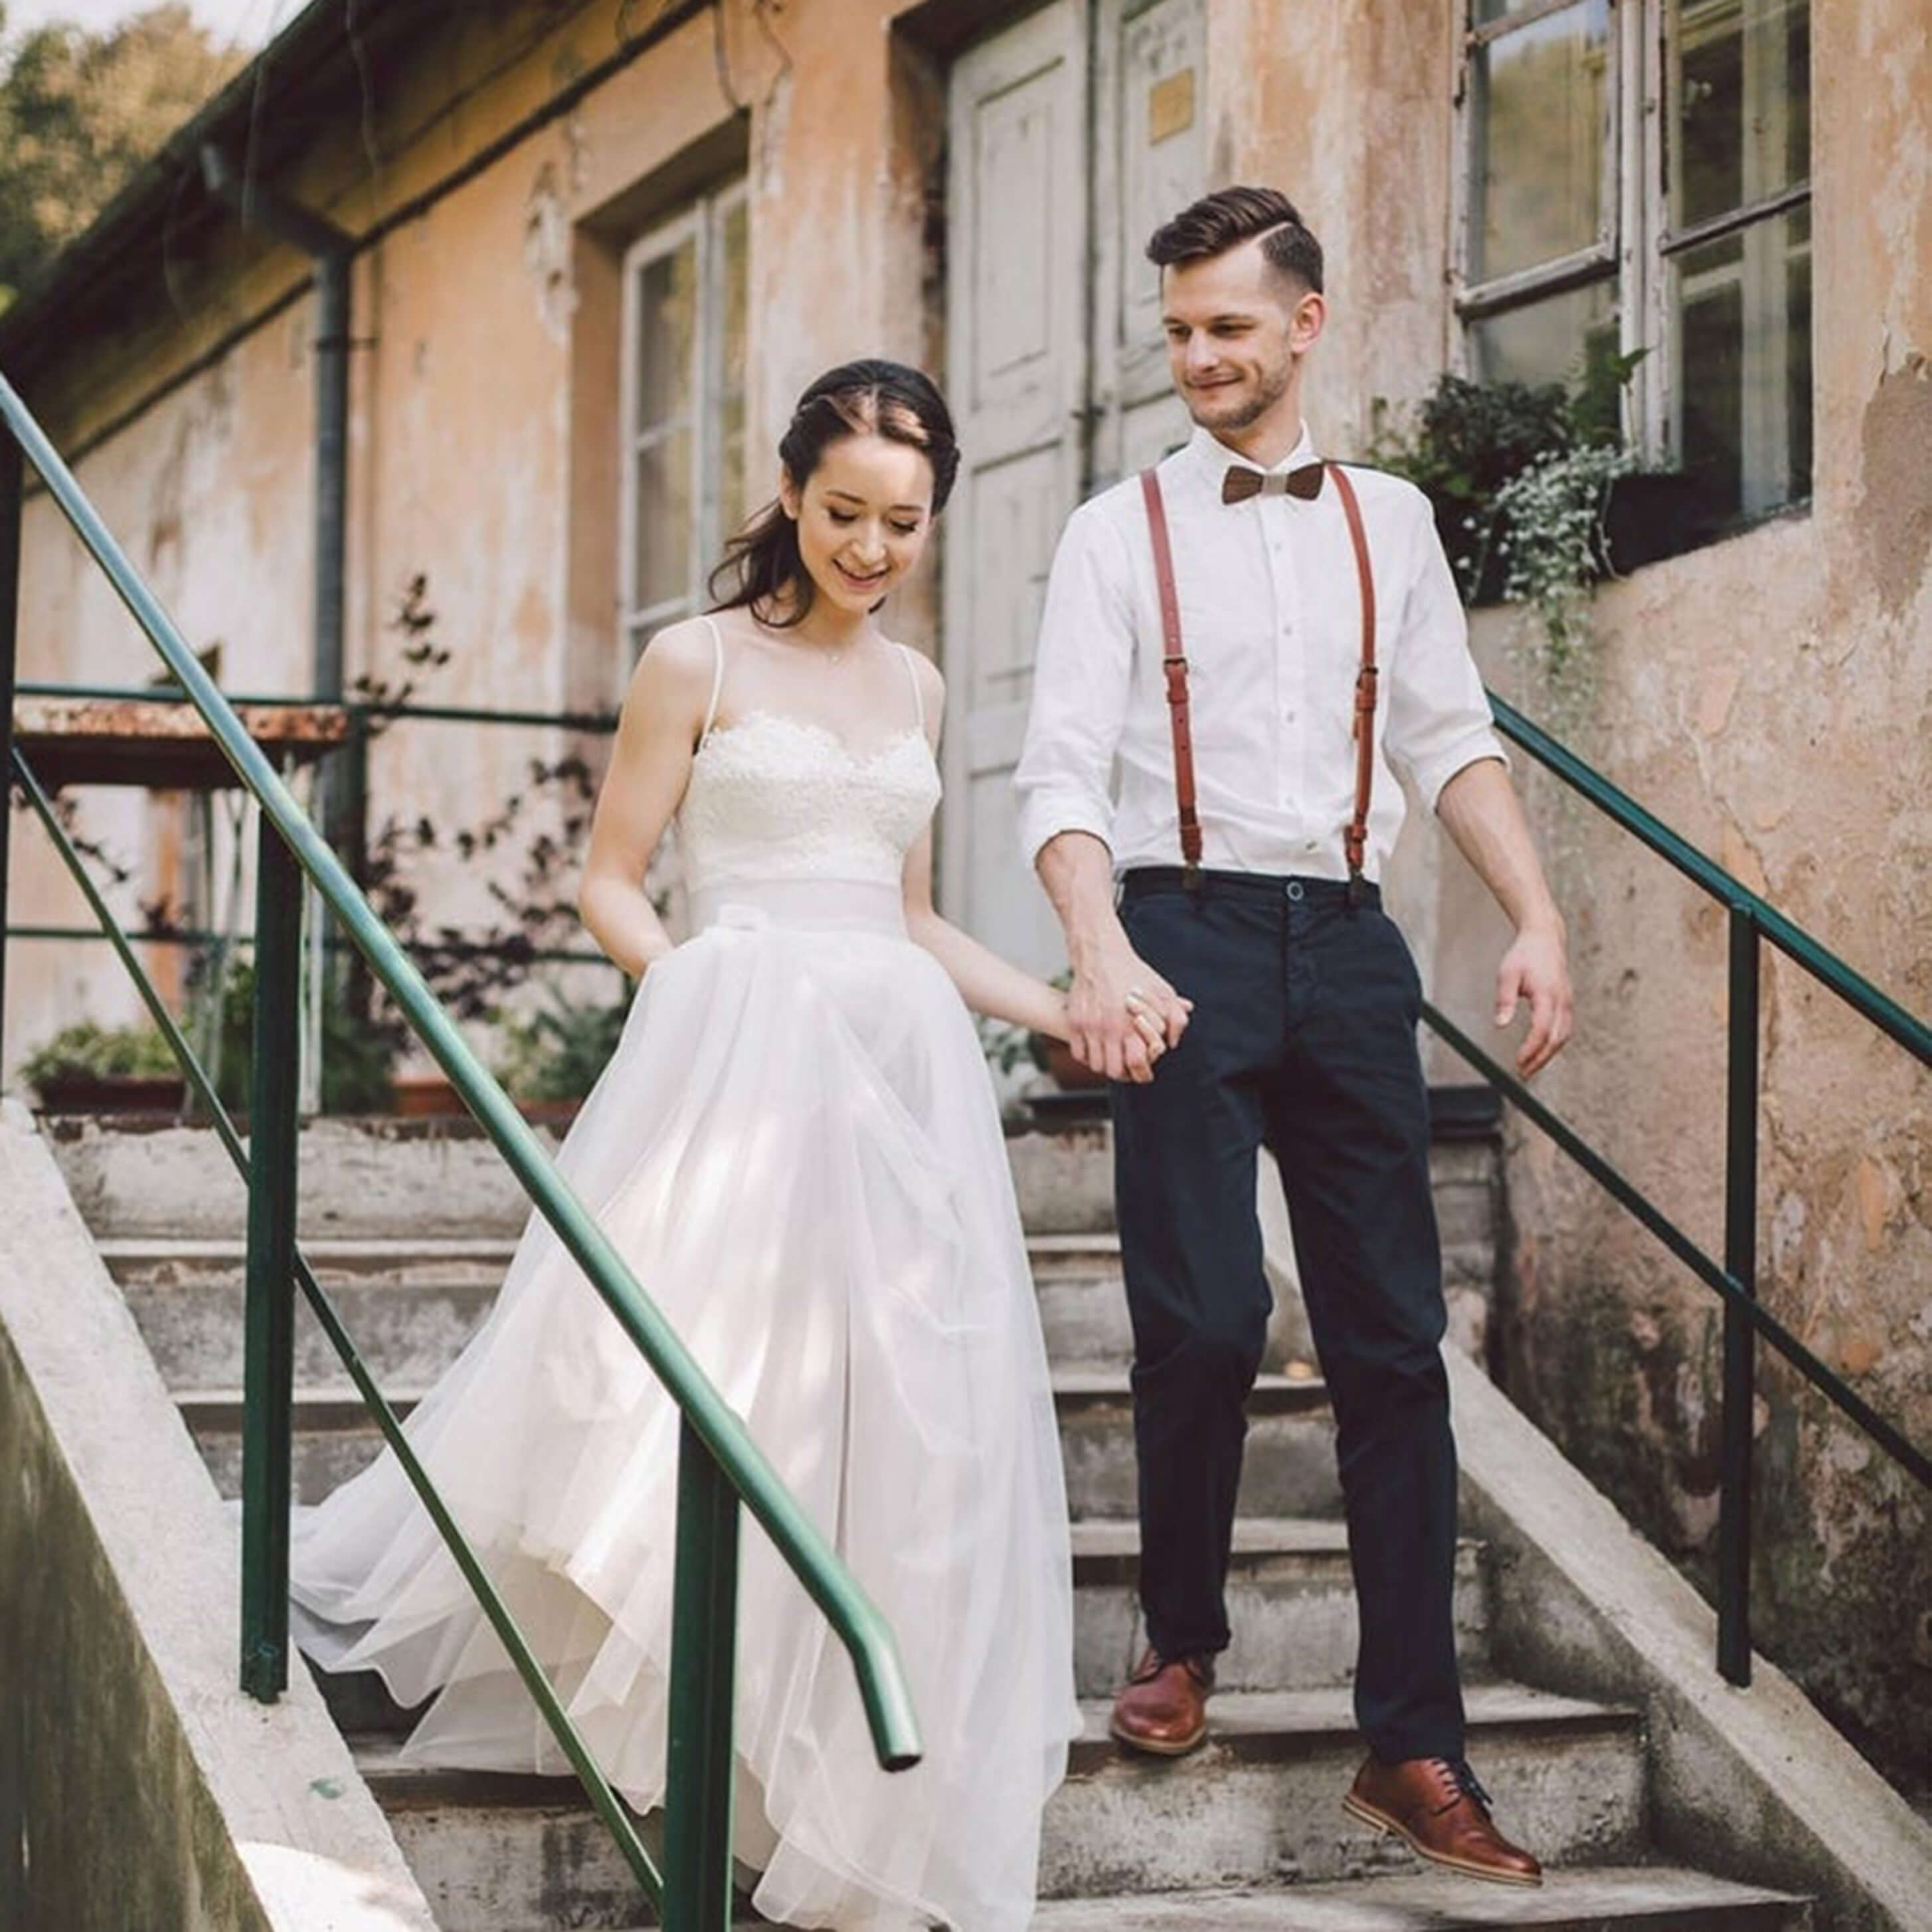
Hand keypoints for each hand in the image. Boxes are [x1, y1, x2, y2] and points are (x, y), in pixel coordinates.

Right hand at [1067, 941, 1190, 1084]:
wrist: (1101, 955)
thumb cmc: (1134, 973)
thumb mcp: (1163, 992)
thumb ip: (1175, 1018)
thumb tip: (1173, 1042)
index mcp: (1131, 1023)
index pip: (1136, 1064)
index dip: (1142, 1074)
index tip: (1144, 1073)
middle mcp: (1108, 1028)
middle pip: (1113, 1071)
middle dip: (1124, 1073)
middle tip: (1128, 1069)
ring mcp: (1088, 1026)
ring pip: (1095, 1065)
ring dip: (1105, 1065)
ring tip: (1113, 1059)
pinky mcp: (1074, 1022)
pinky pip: (1079, 1053)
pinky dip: (1088, 1056)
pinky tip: (1098, 1048)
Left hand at [1495, 923, 1570, 1077]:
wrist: (1545, 939)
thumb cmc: (1524, 955)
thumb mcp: (1507, 974)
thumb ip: (1504, 1000)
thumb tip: (1500, 1025)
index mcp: (1547, 993)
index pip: (1542, 1029)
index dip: (1531, 1049)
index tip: (1518, 1062)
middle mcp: (1562, 1000)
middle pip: (1556, 1039)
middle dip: (1540, 1060)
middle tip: (1522, 1075)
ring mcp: (1568, 1002)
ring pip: (1563, 1037)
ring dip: (1548, 1055)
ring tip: (1529, 1068)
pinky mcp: (1567, 1003)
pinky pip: (1564, 1029)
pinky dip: (1553, 1044)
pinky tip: (1539, 1052)